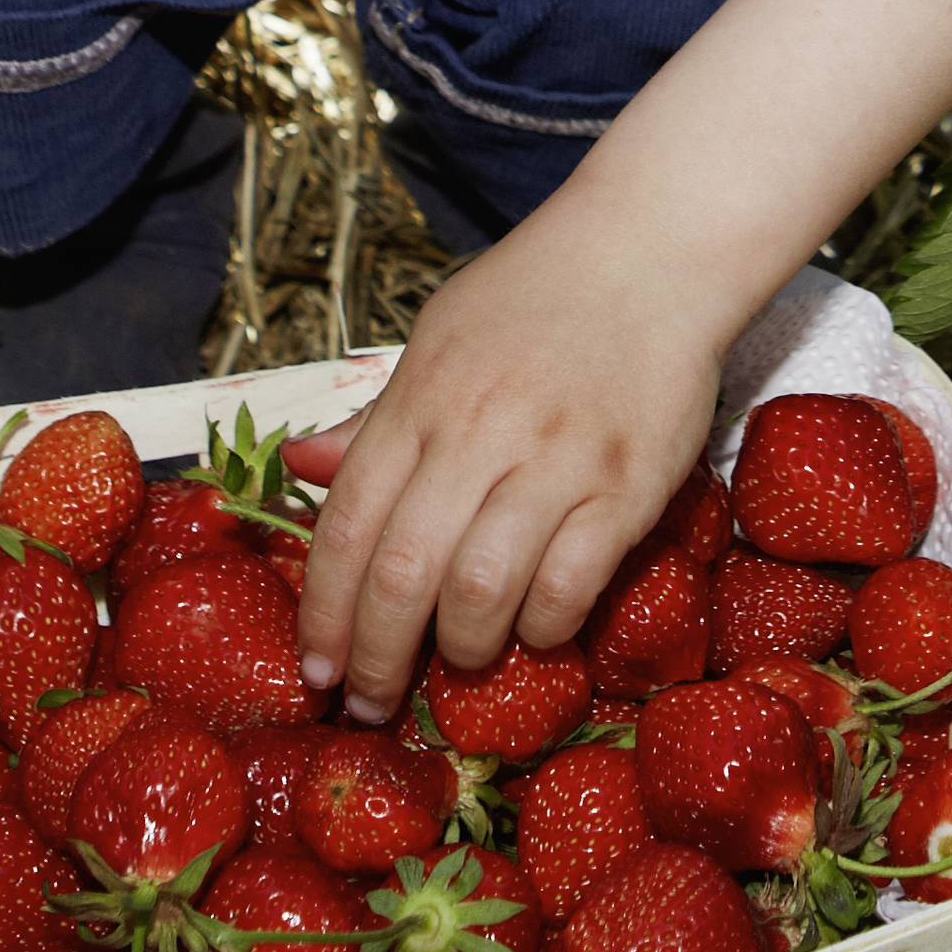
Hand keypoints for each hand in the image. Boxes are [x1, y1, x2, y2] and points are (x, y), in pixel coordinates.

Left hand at [286, 213, 716, 718]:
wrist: (651, 249)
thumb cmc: (535, 296)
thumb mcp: (436, 339)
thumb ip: (378, 417)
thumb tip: (300, 465)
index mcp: (421, 399)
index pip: (346, 525)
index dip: (323, 613)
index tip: (317, 669)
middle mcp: (479, 432)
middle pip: (403, 574)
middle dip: (378, 658)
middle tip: (375, 702)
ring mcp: (556, 460)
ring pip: (481, 591)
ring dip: (462, 648)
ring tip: (461, 659)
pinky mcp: (628, 486)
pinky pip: (570, 585)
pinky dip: (543, 627)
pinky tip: (536, 628)